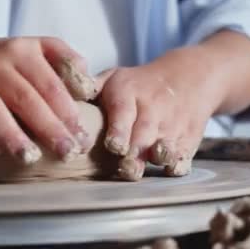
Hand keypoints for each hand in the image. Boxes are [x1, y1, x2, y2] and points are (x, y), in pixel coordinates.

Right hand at [0, 35, 93, 163]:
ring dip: (11, 133)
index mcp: (21, 49)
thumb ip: (64, 61)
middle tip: (67, 153)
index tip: (83, 137)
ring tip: (29, 157)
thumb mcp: (35, 50)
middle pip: (24, 97)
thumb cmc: (4, 63)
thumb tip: (89, 86)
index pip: (49, 83)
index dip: (68, 111)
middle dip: (48, 127)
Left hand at [96, 47, 222, 179]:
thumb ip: (89, 86)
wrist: (189, 77)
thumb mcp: (114, 76)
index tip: (113, 146)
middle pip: (143, 137)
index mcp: (128, 94)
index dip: (119, 131)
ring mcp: (172, 127)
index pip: (124, 113)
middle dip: (133, 155)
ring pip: (165, 149)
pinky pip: (184, 157)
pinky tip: (167, 169)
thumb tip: (61, 92)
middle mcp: (152, 110)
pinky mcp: (188, 140)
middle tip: (124, 168)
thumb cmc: (139, 84)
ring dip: (154, 161)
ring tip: (140, 172)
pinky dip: (177, 166)